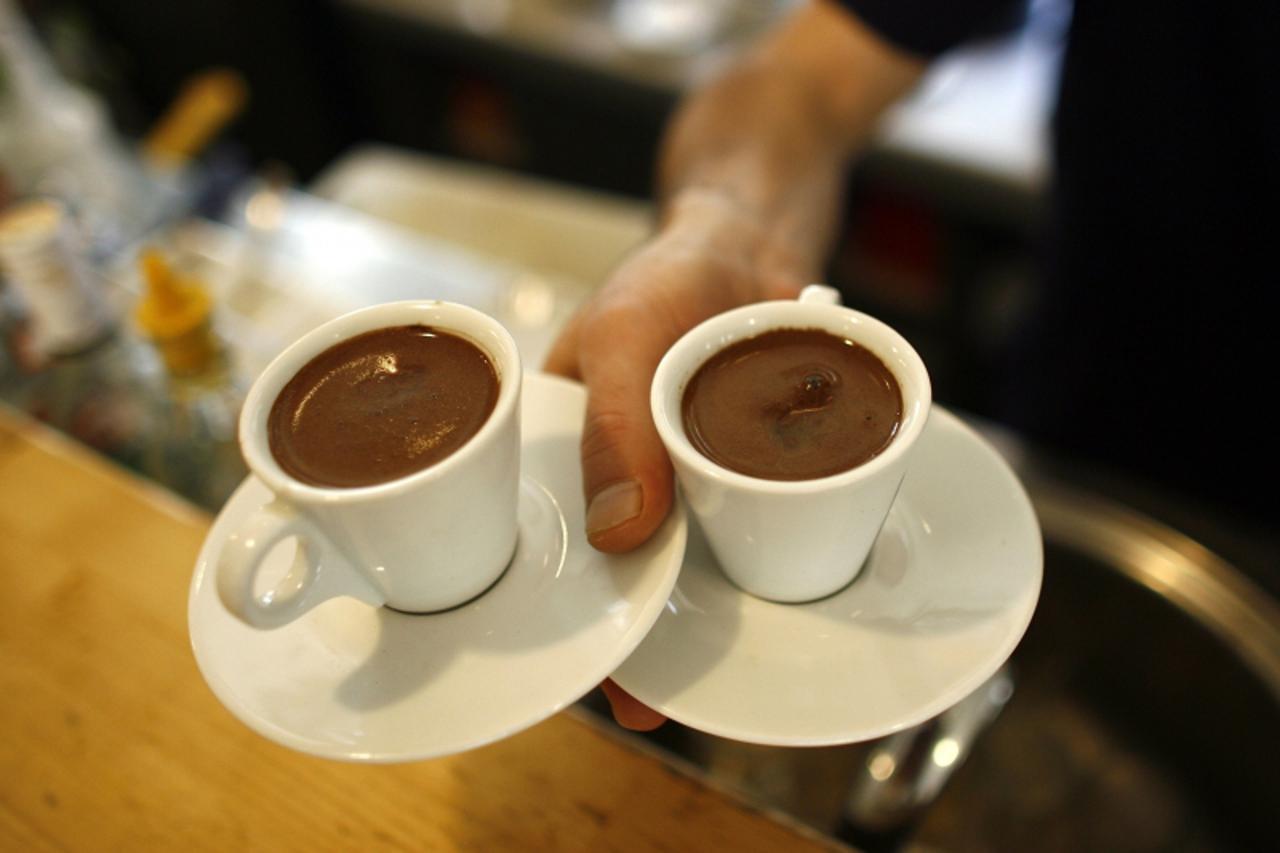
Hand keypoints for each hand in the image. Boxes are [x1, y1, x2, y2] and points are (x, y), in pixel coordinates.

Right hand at [544, 191, 811, 728]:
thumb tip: (619, 533)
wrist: (751, 238)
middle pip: (627, 573)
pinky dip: (770, 557)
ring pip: (697, 561)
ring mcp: (694, 477)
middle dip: (642, 638)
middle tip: (668, 702)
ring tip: (729, 668)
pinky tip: (786, 595)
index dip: (566, 615)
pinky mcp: (754, 470)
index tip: (592, 677)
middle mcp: (630, 476)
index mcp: (568, 454)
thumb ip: (617, 422)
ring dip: (709, 611)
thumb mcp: (625, 335)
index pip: (549, 547)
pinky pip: (761, 524)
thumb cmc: (665, 277)